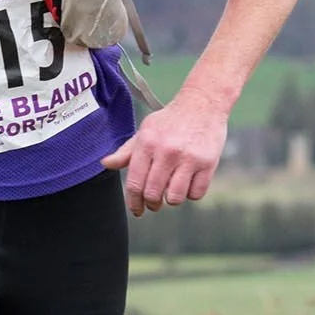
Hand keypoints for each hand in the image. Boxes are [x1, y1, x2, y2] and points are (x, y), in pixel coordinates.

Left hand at [102, 94, 227, 215]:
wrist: (203, 103)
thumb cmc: (171, 120)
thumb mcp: (145, 131)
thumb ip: (127, 151)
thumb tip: (105, 164)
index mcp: (148, 143)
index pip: (134, 183)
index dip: (134, 202)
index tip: (137, 210)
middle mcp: (167, 151)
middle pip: (153, 194)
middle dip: (152, 204)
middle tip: (154, 203)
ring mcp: (189, 158)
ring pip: (174, 198)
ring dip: (172, 199)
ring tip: (172, 189)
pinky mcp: (208, 163)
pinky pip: (195, 194)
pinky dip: (191, 193)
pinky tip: (189, 182)